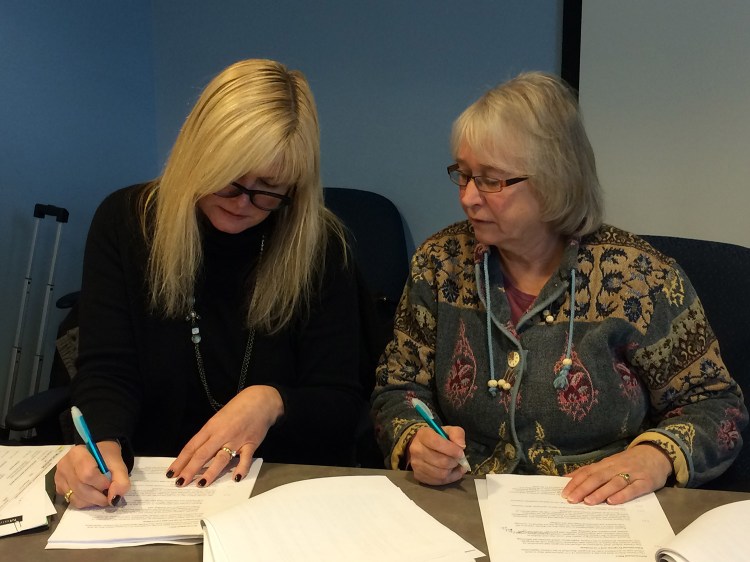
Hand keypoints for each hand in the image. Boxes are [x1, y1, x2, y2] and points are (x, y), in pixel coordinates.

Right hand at [55, 441, 128, 507]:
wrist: (97, 454)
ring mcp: (59, 477)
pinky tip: (91, 494)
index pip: (87, 474)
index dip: (101, 483)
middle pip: (81, 488)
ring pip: (76, 498)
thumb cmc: (107, 457)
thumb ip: (121, 481)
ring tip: (100, 494)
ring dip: (92, 501)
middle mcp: (64, 465)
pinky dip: (85, 502)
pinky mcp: (59, 487)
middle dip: (98, 496)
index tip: (109, 484)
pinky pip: (71, 501)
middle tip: (108, 494)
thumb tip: (114, 499)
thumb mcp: (119, 464)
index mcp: (78, 454)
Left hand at [167, 385, 283, 486]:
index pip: (192, 446)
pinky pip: (245, 459)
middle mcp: (221, 434)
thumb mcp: (218, 419)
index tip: (171, 473)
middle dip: (190, 470)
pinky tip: (235, 478)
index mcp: (211, 427)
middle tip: (180, 483)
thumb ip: (209, 436)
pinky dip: (241, 469)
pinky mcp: (251, 443)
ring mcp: (236, 440)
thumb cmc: (237, 409)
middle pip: (202, 454)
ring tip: (201, 484)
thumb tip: (197, 454)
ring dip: (210, 472)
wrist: (260, 400)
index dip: (180, 461)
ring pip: (221, 458)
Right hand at [407, 426, 468, 485]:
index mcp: (423, 435)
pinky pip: (438, 482)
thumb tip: (461, 446)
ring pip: (441, 474)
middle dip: (454, 461)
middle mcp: (416, 450)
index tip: (460, 452)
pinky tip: (451, 472)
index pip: (437, 443)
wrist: (422, 446)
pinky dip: (449, 478)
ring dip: (452, 470)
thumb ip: (457, 434)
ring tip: (454, 465)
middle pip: (441, 461)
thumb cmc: (437, 437)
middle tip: (458, 459)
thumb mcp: (448, 430)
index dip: (452, 449)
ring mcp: (416, 464)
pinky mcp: (419, 476)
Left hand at [561, 444, 672, 504]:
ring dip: (600, 492)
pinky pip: (632, 489)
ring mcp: (631, 474)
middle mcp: (616, 467)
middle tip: (571, 500)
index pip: (587, 471)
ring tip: (588, 502)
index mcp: (606, 463)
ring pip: (613, 483)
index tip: (564, 493)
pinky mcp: (645, 482)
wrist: (656, 453)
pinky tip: (612, 502)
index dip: (575, 482)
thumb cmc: (629, 461)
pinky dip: (622, 495)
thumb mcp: (610, 463)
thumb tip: (569, 478)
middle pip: (597, 477)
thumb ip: (593, 471)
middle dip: (583, 488)